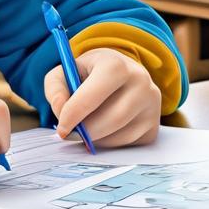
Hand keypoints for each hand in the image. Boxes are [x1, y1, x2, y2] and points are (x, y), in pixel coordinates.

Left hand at [44, 47, 160, 148]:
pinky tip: (100, 131)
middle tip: (69, 134)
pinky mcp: (154, 126)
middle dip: (86, 131)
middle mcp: (141, 82)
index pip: (96, 93)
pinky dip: (108, 144)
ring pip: (121, 134)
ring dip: (96, 139)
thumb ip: (55, 88)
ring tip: (83, 130)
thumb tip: (60, 110)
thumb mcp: (66, 72)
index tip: (61, 128)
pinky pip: (128, 144)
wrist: (118, 76)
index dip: (75, 113)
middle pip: (112, 118)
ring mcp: (152, 105)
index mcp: (116, 64)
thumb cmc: (88, 74)